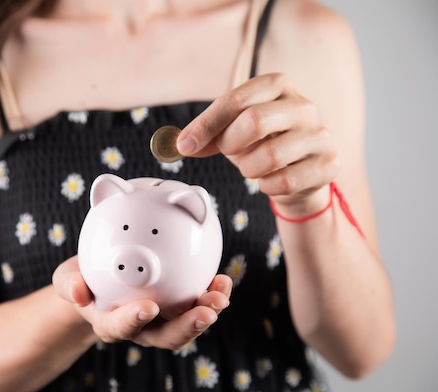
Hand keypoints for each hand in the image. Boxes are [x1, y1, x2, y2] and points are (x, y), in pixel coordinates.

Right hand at [52, 256, 231, 349]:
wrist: (98, 282)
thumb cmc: (83, 279)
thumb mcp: (67, 279)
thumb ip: (70, 285)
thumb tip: (79, 293)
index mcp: (110, 322)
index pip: (121, 327)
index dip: (134, 320)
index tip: (148, 307)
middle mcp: (139, 329)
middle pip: (165, 336)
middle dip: (187, 326)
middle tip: (206, 311)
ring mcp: (160, 322)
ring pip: (186, 326)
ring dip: (206, 313)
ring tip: (221, 295)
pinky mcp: (177, 309)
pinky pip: (196, 307)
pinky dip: (211, 296)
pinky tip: (222, 281)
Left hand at [177, 73, 339, 217]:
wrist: (300, 176)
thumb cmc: (262, 146)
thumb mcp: (231, 133)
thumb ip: (206, 135)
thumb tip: (181, 143)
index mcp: (276, 86)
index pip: (235, 99)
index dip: (206, 125)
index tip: (185, 145)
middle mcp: (303, 105)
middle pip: (254, 121)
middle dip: (230, 144)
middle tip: (228, 153)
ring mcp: (320, 134)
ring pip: (270, 155)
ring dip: (249, 168)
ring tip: (252, 168)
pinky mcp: (329, 163)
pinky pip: (285, 180)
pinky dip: (267, 186)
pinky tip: (270, 181)